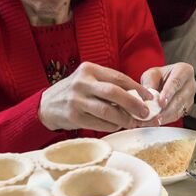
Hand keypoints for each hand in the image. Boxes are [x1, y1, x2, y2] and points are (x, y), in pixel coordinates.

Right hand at [38, 62, 152, 132]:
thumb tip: (138, 97)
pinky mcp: (73, 116)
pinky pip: (99, 123)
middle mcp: (82, 82)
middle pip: (114, 93)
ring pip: (107, 110)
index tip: (149, 97)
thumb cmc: (75, 92)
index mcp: (89, 69)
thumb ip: (109, 85)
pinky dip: (111, 126)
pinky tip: (117, 125)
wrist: (46, 105)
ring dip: (124, 118)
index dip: (137, 88)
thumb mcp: (89, 80)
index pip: (119, 78)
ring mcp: (76, 100)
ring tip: (133, 122)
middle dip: (133, 104)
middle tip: (144, 112)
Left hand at [139, 63, 195, 125]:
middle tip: (155, 116)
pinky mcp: (187, 108)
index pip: (176, 82)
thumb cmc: (160, 76)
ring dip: (165, 117)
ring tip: (153, 121)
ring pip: (179, 109)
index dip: (168, 93)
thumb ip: (150, 83)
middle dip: (166, 110)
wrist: (165, 81)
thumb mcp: (152, 74)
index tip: (161, 102)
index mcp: (184, 71)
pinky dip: (166, 120)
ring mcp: (190, 97)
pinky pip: (177, 116)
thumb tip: (147, 97)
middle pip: (180, 99)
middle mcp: (190, 84)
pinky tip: (156, 122)